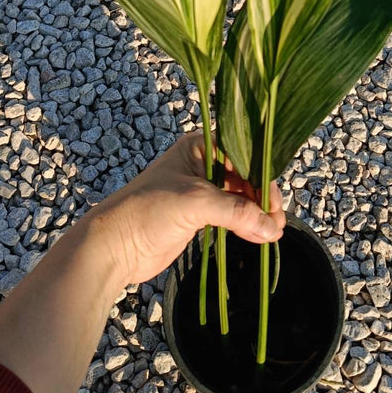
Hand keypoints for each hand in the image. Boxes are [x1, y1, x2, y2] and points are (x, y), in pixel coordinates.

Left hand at [86, 131, 285, 285]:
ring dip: (256, 214)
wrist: (114, 245)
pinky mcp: (199, 216)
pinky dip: (246, 225)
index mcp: (200, 147)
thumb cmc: (148, 210)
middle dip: (261, 198)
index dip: (262, 175)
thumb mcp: (195, 202)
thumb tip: (272, 228)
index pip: (243, 154)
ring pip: (240, 197)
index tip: (274, 203)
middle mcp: (203, 164)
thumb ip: (236, 211)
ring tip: (272, 233)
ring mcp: (201, 191)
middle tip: (276, 223)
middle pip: (245, 176)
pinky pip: (231, 215)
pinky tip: (259, 236)